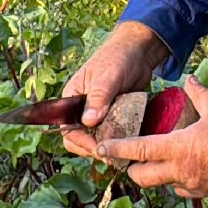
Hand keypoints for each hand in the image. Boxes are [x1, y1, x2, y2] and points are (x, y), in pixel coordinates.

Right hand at [59, 21, 168, 159]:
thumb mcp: (108, 77)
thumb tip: (88, 122)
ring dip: (106, 147)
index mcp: (72, 98)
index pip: (67, 129)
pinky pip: (111, 133)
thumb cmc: (118, 57)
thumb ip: (98, 97)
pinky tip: (128, 145)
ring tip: (120, 153)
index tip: (98, 148)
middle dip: (92, 149)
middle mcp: (82, 109)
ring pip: (96, 139)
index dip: (81, 142)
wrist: (139, 51)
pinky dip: (118, 140)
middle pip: (79, 139)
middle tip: (111, 155)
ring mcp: (98, 113)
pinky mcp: (113, 115)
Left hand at [97, 77, 207, 204]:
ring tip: (162, 160)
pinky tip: (190, 169)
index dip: (117, 149)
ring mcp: (195, 187)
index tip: (100, 148)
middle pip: (142, 177)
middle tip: (130, 157)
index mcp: (178, 150)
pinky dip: (181, 181)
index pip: (138, 151)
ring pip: (164, 185)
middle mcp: (181, 172)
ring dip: (158, 175)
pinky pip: (186, 190)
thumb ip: (199, 94)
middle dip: (132, 168)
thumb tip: (189, 80)